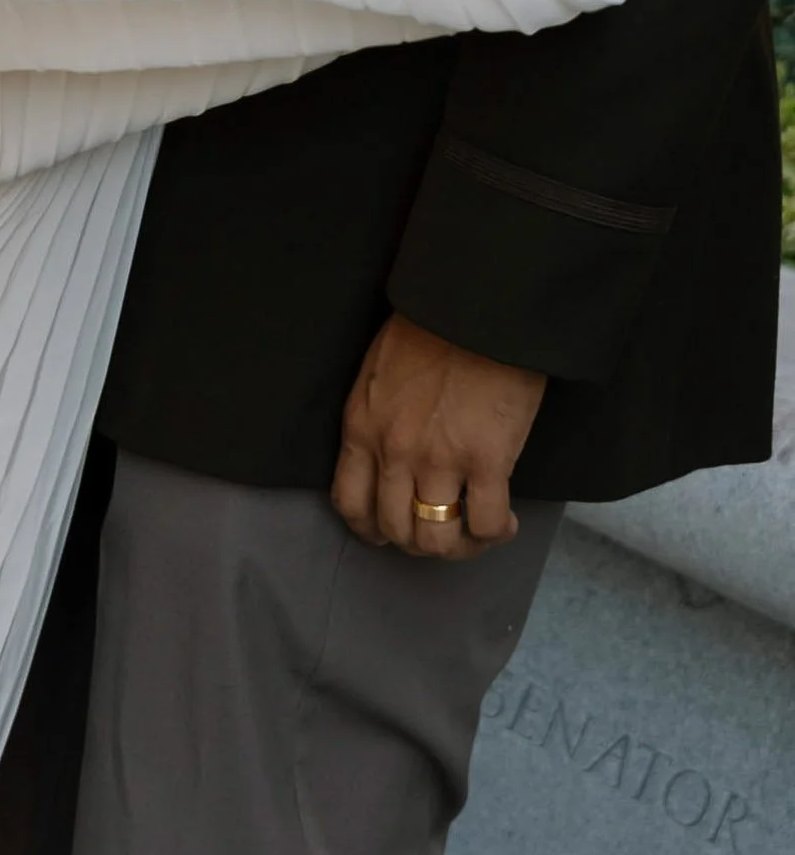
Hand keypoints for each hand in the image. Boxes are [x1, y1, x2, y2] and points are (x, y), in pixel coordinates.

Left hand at [334, 315, 545, 559]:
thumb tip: (392, 458)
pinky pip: (485, 524)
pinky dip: (494, 534)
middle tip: (442, 532)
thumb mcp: (379, 376)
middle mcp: (393, 452)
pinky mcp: (487, 461)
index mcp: (361, 428)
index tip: (388, 534)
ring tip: (474, 534)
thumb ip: (378, 420)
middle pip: (396, 529)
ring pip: (437, 538)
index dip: (371, 529)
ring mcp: (439, 460)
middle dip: (419, 542)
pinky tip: (504, 522)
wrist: (477, 307)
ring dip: (458, 547)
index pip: (351, 502)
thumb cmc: (431, 329)